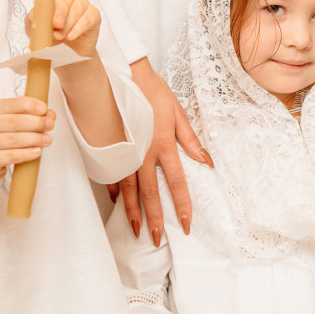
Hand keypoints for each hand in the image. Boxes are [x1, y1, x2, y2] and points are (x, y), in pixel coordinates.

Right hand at [0, 95, 54, 187]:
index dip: (29, 105)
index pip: (10, 104)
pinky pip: (10, 156)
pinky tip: (37, 152)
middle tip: (50, 125)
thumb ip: (24, 117)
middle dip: (36, 122)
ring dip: (35, 138)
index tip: (44, 109)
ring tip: (48, 140)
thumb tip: (49, 114)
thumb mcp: (3, 125)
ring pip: (14, 139)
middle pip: (14, 122)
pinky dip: (26, 153)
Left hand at [27, 0, 99, 58]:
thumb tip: (35, 13)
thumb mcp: (36, 30)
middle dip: (60, 11)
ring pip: (76, 9)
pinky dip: (78, 28)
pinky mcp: (93, 14)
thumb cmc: (51, 38)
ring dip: (67, 24)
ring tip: (60, 36)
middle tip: (55, 25)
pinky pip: (87, 18)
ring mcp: (82, 3)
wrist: (67, 55)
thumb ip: (33, 19)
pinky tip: (71, 36)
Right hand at [115, 58, 211, 247]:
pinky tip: (117, 202)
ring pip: (129, 190)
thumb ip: (190, 138)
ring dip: (132, 212)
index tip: (185, 224)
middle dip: (153, 219)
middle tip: (155, 239)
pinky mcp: (108, 149)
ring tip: (135, 230)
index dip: (182, 205)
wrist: (119, 74)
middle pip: (150, 194)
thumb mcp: (176, 110)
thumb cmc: (150, 90)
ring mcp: (124, 153)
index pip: (177, 183)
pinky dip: (115, 191)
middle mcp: (143, 153)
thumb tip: (206, 161)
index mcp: (164, 144)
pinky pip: (112, 175)